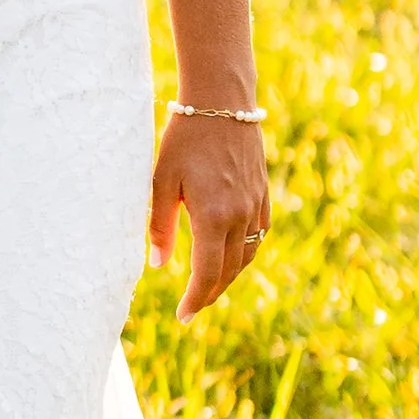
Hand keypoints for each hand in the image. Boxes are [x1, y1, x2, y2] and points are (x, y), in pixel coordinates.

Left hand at [148, 114, 271, 323]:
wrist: (222, 101)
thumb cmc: (183, 138)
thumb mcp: (161, 181)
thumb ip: (159, 225)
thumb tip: (157, 265)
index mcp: (213, 216)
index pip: (206, 273)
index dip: (196, 299)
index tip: (184, 317)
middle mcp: (240, 216)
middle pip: (229, 271)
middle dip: (211, 293)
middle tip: (193, 308)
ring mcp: (255, 205)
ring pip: (247, 255)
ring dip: (229, 275)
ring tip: (209, 286)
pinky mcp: (262, 193)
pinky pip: (259, 234)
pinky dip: (246, 252)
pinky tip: (232, 254)